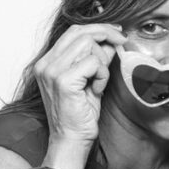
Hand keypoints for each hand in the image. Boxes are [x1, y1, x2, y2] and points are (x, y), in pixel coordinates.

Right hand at [33, 23, 126, 142]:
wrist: (71, 140)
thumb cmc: (80, 114)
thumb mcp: (90, 79)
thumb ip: (96, 58)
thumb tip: (111, 41)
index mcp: (47, 62)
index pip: (73, 31)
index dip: (97, 27)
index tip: (116, 32)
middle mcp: (45, 64)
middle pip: (80, 31)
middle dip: (106, 33)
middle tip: (122, 41)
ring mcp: (52, 72)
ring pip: (88, 44)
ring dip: (102, 61)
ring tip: (99, 81)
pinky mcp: (63, 81)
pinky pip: (94, 63)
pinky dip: (102, 75)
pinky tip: (96, 90)